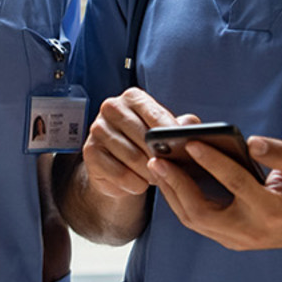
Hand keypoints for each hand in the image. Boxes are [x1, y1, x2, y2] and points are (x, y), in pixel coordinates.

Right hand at [80, 88, 198, 199]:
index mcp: (133, 97)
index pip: (156, 115)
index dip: (173, 135)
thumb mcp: (168, 134)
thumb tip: (192, 128)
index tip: (186, 150)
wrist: (120, 168)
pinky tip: (139, 183)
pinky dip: (134, 183)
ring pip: (133, 157)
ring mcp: (98, 129)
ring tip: (157, 177)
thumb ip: (183, 126)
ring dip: (149, 173)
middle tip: (173, 170)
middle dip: (162, 158)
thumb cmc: (147, 146)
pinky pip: (119, 174)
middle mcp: (112, 108)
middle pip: (144, 137)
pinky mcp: (90, 152)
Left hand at [149, 136, 281, 251]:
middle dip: (177, 184)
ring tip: (158, 165)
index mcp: (272, 211)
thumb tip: (250, 143)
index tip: (192, 142)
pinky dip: (181, 200)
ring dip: (173, 192)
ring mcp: (237, 240)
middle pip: (202, 212)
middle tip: (158, 159)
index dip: (213, 162)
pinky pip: (197, 222)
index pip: (236, 183)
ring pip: (194, 220)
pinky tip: (171, 179)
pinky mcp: (228, 240)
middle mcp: (250, 231)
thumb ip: (281, 153)